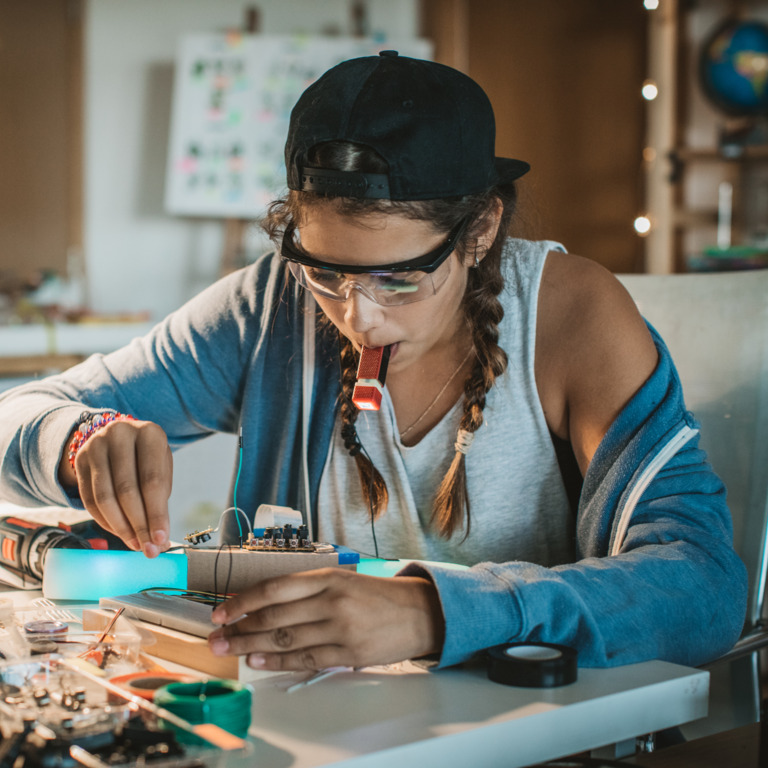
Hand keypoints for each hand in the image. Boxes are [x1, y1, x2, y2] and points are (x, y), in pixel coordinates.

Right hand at [58, 419, 171, 556]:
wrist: (118, 437)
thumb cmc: (147, 458)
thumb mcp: (161, 469)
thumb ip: (160, 501)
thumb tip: (159, 541)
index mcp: (150, 434)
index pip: (153, 481)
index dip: (156, 514)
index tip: (160, 539)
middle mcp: (120, 434)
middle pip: (127, 490)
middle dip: (138, 525)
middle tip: (148, 549)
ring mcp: (96, 446)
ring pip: (105, 497)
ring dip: (120, 528)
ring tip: (135, 544)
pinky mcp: (80, 461)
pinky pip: (89, 500)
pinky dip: (105, 521)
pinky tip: (119, 532)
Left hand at [207, 568, 444, 670]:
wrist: (418, 612)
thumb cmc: (376, 595)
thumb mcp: (344, 579)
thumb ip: (309, 589)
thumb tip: (264, 605)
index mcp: (329, 577)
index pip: (275, 588)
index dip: (243, 601)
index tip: (221, 610)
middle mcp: (332, 601)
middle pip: (275, 616)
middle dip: (239, 627)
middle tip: (216, 637)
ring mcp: (340, 629)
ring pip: (286, 639)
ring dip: (252, 646)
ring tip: (230, 649)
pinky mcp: (348, 653)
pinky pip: (306, 659)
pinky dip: (279, 662)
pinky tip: (259, 661)